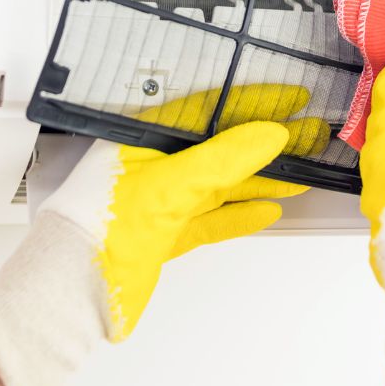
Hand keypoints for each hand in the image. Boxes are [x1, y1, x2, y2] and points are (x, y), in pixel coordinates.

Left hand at [0, 84, 328, 385]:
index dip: (251, 101)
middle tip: (308, 135)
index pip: (207, 110)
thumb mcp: (168, 185)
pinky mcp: (165, 234)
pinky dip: (239, 215)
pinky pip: (211, 218)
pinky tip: (268, 209)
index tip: (291, 97)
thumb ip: (221, 159)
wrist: (75, 288)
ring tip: (301, 171)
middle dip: (264, 142)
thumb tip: (269, 134)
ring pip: (220, 184)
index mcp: (144, 139)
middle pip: (219, 146)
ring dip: (260, 178)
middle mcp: (152, 164)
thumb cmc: (100, 228)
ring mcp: (160, 200)